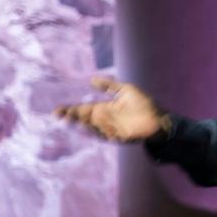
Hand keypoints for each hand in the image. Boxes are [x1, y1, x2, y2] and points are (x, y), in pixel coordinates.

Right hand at [53, 76, 167, 141]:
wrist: (159, 118)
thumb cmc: (143, 104)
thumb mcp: (125, 90)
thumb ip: (109, 86)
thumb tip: (91, 79)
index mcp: (103, 109)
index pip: (83, 109)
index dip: (70, 111)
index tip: (57, 111)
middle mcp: (104, 120)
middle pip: (84, 119)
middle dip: (72, 117)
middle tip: (61, 115)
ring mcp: (111, 129)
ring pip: (93, 127)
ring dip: (84, 123)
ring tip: (75, 118)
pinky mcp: (119, 137)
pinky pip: (106, 135)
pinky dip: (100, 131)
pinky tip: (92, 126)